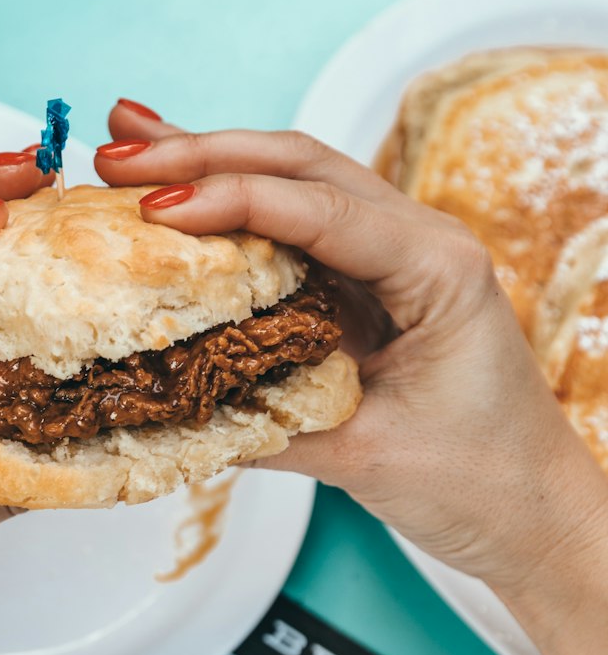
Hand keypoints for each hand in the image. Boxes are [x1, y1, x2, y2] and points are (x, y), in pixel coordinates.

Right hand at [96, 104, 607, 598]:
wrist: (534, 513)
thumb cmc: (481, 484)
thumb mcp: (367, 458)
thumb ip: (267, 424)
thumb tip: (164, 401)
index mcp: (438, 269)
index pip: (319, 211)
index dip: (230, 200)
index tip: (153, 207)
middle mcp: (419, 242)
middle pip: (301, 166)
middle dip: (205, 153)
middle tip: (120, 152)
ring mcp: (393, 255)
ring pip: (294, 181)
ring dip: (212, 162)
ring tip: (129, 141)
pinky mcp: (367, 281)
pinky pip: (292, 225)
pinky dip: (233, 203)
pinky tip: (181, 188)